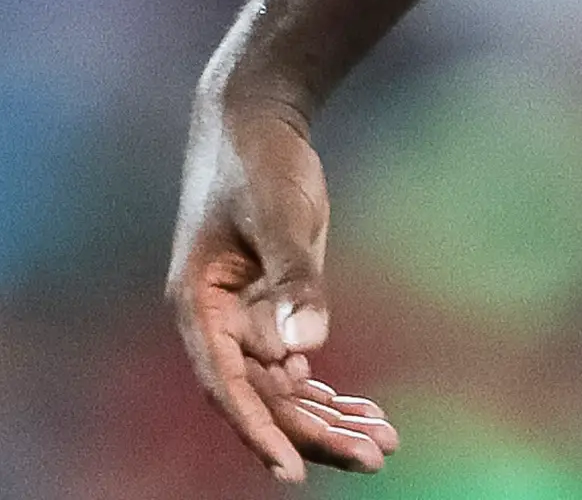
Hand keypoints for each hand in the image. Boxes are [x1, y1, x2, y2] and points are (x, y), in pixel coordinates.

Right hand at [168, 88, 401, 480]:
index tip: (293, 470)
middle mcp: (217, 323)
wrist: (254, 117)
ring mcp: (245, 319)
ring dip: (328, 418)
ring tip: (383, 443)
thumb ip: (294, 278)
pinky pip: (296, 366)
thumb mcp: (279, 213)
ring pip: (283, 389)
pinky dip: (328, 390)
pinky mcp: (271, 306)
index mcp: (198, 306)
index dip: (259, 430)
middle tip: (374, 457)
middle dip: (314, 432)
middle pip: (263, 397)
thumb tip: (306, 350)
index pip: (229, 384)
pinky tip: (365, 412)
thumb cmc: (257, 161)